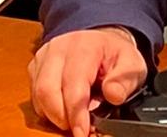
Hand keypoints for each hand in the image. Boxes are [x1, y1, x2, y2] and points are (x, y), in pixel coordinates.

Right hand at [29, 26, 146, 136]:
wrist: (101, 39)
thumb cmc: (115, 54)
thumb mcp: (132, 64)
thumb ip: (125, 80)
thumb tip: (113, 95)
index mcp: (83, 46)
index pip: (73, 84)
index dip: (76, 114)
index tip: (82, 134)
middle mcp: (58, 48)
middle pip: (47, 90)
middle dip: (61, 117)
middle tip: (78, 128)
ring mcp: (43, 56)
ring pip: (37, 94)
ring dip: (53, 114)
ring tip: (73, 118)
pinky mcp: (35, 66)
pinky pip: (33, 94)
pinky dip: (46, 109)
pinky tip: (63, 109)